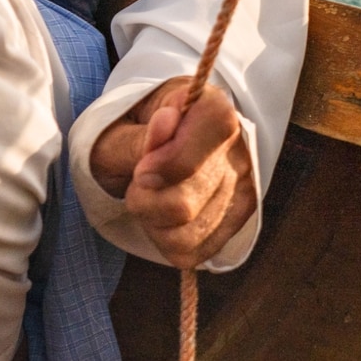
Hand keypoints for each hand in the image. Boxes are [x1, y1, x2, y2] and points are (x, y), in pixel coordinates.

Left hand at [87, 76, 257, 269]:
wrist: (149, 154)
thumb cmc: (132, 137)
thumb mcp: (117, 130)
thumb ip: (138, 134)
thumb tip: (166, 121)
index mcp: (212, 109)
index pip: (215, 131)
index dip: (171, 160)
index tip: (142, 169)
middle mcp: (238, 148)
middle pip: (186, 201)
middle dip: (145, 199)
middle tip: (136, 182)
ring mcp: (243, 188)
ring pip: (188, 232)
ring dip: (153, 222)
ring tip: (149, 198)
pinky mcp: (237, 221)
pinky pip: (193, 252)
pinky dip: (165, 240)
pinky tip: (162, 216)